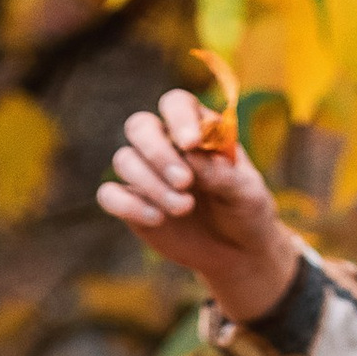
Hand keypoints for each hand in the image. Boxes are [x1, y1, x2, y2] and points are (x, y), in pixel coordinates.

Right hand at [96, 89, 300, 326]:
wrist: (236, 250)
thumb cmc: (244, 209)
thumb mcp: (247, 191)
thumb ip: (223, 173)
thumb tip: (190, 156)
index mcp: (196, 128)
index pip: (176, 104)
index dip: (179, 118)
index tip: (191, 143)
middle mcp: (165, 144)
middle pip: (140, 127)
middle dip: (158, 152)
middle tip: (185, 182)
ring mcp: (145, 173)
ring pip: (124, 160)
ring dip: (151, 184)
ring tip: (184, 208)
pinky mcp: (131, 204)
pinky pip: (109, 194)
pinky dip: (128, 205)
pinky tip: (158, 219)